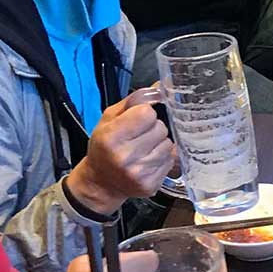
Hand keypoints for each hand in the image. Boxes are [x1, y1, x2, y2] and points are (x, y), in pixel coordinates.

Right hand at [66, 86, 174, 214]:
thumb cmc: (104, 147)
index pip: (147, 113)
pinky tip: (148, 161)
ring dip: (160, 144)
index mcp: (111, 137)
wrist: (102, 183)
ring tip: (144, 149)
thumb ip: (134, 101)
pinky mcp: (151, 184)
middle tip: (140, 137)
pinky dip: (162, 158)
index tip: (137, 120)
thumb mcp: (109, 120)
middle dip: (153, 129)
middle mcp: (125, 157)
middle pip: (160, 128)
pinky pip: (170, 160)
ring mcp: (139, 173)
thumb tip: (161, 87)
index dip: (144, 114)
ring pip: (168, 144)